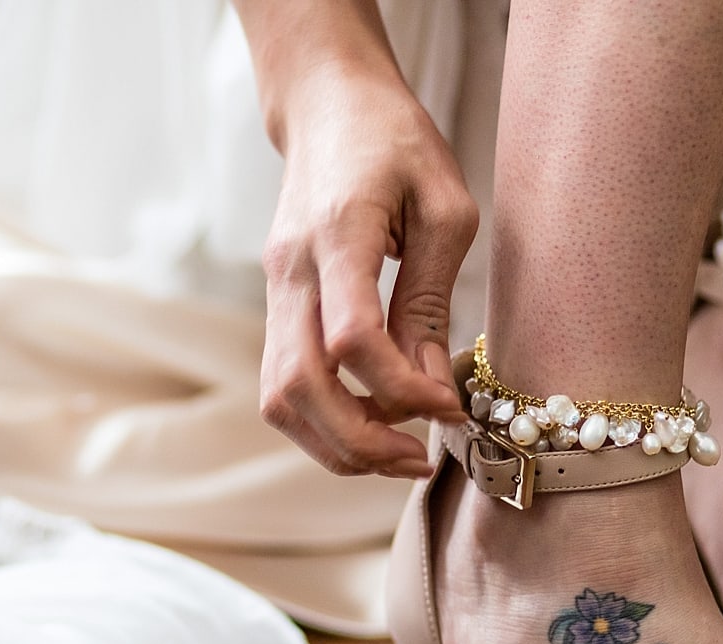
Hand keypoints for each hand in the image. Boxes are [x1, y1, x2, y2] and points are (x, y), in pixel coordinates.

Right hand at [259, 67, 476, 477]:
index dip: (401, 389)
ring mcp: (274, 290)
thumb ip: (432, 299)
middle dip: (360, 441)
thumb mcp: (444, 207)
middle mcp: (291, 270)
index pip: (353, 337)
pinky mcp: (275, 304)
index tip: (448, 409)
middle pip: (299, 385)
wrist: (327, 104)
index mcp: (338, 233)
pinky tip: (371, 422)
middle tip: (417, 459)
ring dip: (334, 442)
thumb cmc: (395, 142)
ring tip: (395, 453)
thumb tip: (434, 388)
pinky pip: (282, 382)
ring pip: (278, 397)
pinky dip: (322, 420)